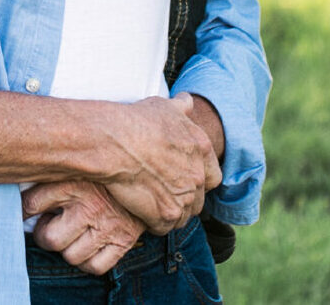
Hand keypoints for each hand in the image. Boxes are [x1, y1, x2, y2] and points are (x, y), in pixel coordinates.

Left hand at [22, 179, 144, 274]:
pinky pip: (95, 266)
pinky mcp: (123, 240)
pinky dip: (88, 261)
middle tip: (51, 223)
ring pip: (71, 256)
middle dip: (45, 234)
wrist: (148, 169)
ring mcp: (108, 226)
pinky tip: (87, 245)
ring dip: (68, 248)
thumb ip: (51, 169)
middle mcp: (90, 206)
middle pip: (50, 239)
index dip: (21, 211)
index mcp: (74, 181)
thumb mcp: (75, 161)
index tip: (22, 212)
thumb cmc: (103, 167)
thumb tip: (20, 177)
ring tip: (71, 233)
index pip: (31, 204)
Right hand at [93, 95, 220, 233]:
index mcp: (201, 148)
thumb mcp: (163, 107)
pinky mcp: (166, 215)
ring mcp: (184, 197)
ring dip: (170, 212)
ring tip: (151, 205)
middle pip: (199, 198)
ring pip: (183, 215)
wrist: (115, 143)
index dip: (199, 178)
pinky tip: (141, 213)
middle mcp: (198, 175)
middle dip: (184, 198)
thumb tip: (188, 102)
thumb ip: (181, 107)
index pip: (213, 175)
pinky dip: (154, 223)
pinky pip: (165, 227)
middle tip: (163, 192)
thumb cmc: (136, 121)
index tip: (184, 178)